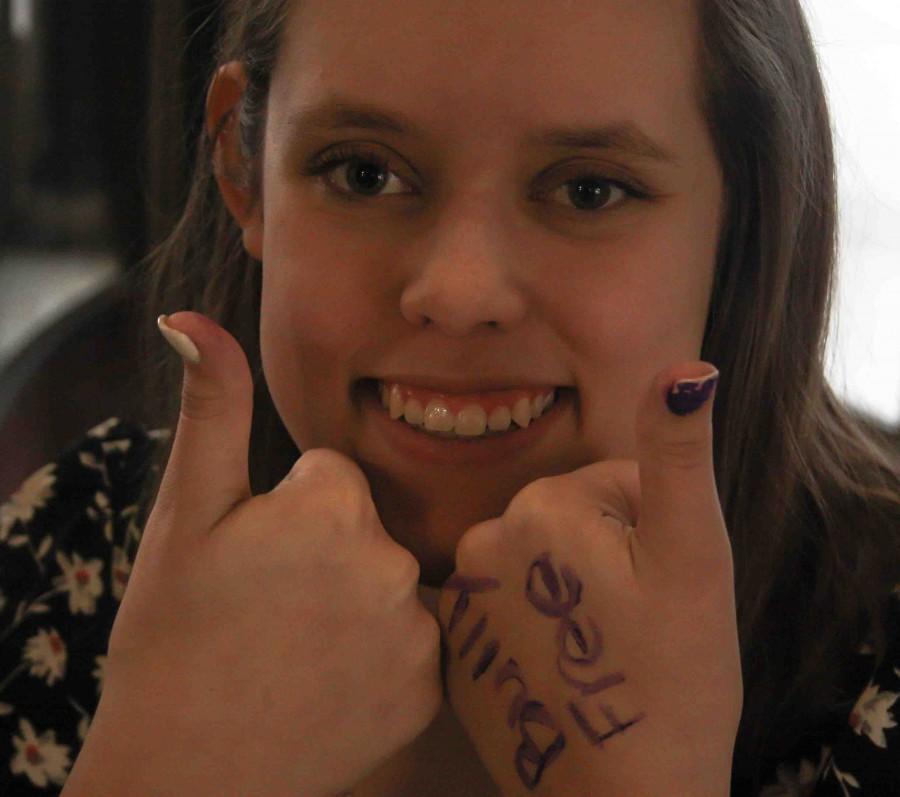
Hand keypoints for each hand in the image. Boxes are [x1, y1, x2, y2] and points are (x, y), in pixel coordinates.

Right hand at [63, 312, 441, 796]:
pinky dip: (385, 656)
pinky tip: (333, 682)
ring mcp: (418, 630)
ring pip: (396, 581)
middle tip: (274, 608)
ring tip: (300, 647)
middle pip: (370, 528)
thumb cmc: (175, 636)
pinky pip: (419, 641)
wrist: (186, 772)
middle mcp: (391, 560)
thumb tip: (188, 318)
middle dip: (328, 554)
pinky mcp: (431, 689)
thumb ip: (210, 409)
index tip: (258, 559)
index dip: (291, 514)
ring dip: (360, 603)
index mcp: (333, 504)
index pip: (334, 477)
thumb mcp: (185, 515)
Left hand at [437, 362, 740, 796]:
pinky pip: (505, 605)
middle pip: (567, 520)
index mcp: (541, 507)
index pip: (611, 484)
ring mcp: (461, 598)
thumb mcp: (693, 555)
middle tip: (630, 620)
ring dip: (569, 591)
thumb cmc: (674, 676)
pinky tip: (559, 665)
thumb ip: (678, 453)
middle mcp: (482, 541)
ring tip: (596, 645)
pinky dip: (532, 625)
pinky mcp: (454, 647)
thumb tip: (686, 367)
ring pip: (536, 562)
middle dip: (606, 558)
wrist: (623, 794)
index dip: (649, 530)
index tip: (655, 586)